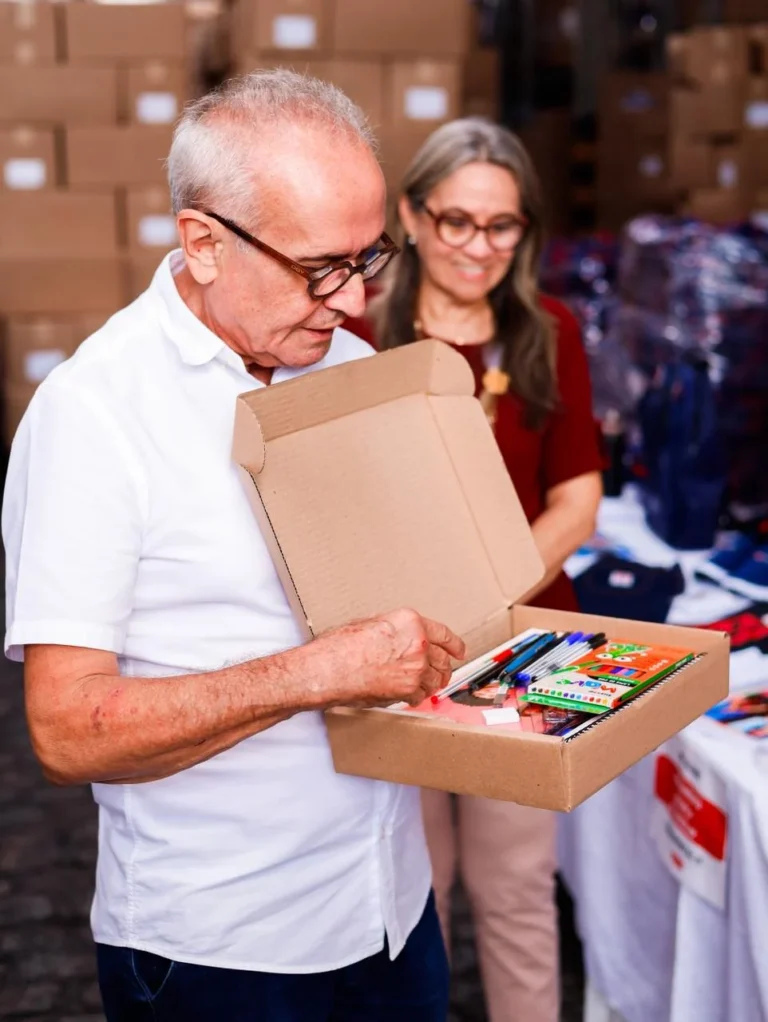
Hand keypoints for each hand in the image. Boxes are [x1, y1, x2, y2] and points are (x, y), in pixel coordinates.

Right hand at [313, 608, 465, 708]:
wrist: (329, 669)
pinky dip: (418, 696)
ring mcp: (415, 668)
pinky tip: (410, 694)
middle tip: (442, 671)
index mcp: (410, 622)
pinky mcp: (408, 690)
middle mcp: (418, 643)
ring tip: (427, 685)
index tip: (458, 650)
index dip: (454, 644)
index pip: (443, 634)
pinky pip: (421, 695)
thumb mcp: (371, 623)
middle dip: (444, 667)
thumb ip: (394, 629)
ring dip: (433, 683)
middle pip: (443, 659)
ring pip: (437, 679)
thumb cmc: (340, 647)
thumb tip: (400, 636)